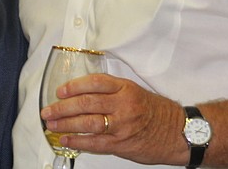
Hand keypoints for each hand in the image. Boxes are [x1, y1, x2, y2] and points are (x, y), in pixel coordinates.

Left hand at [39, 73, 188, 164]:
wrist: (179, 132)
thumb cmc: (157, 112)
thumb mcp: (135, 92)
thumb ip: (112, 92)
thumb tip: (83, 94)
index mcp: (125, 89)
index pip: (94, 83)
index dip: (74, 86)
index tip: (60, 91)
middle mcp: (123, 105)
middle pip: (87, 103)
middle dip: (63, 107)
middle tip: (48, 110)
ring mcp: (122, 125)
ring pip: (88, 123)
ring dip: (66, 124)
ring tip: (52, 125)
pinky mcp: (122, 144)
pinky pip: (95, 142)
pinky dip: (78, 141)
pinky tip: (67, 140)